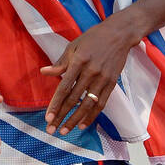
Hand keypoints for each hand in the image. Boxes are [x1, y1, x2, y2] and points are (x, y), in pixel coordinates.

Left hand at [40, 17, 134, 135]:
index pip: (64, 88)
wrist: (119, 34)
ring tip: (65, 131)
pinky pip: (101, 103)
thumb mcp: (74, 46)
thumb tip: (44, 72)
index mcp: (78, 62)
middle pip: (74, 99)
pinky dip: (91, 116)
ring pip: (87, 105)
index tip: (48, 117)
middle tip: (52, 130)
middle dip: (61, 116)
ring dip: (75, 120)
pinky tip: (82, 125)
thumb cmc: (93, 38)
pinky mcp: (112, 83)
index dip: (55, 104)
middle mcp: (90, 72)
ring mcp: (102, 79)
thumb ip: (60, 63)